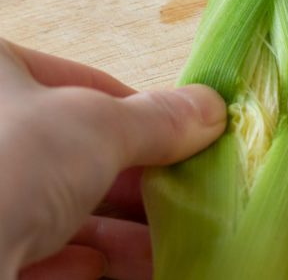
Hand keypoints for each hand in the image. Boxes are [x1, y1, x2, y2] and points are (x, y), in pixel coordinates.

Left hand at [0, 41, 225, 278]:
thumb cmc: (10, 163)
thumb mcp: (98, 129)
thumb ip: (159, 119)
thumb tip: (212, 107)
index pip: (78, 83)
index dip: (139, 112)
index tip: (180, 141)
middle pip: (68, 152)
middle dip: (129, 182)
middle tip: (176, 201)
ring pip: (45, 206)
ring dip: (108, 231)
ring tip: (158, 250)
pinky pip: (18, 247)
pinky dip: (65, 262)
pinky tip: (96, 273)